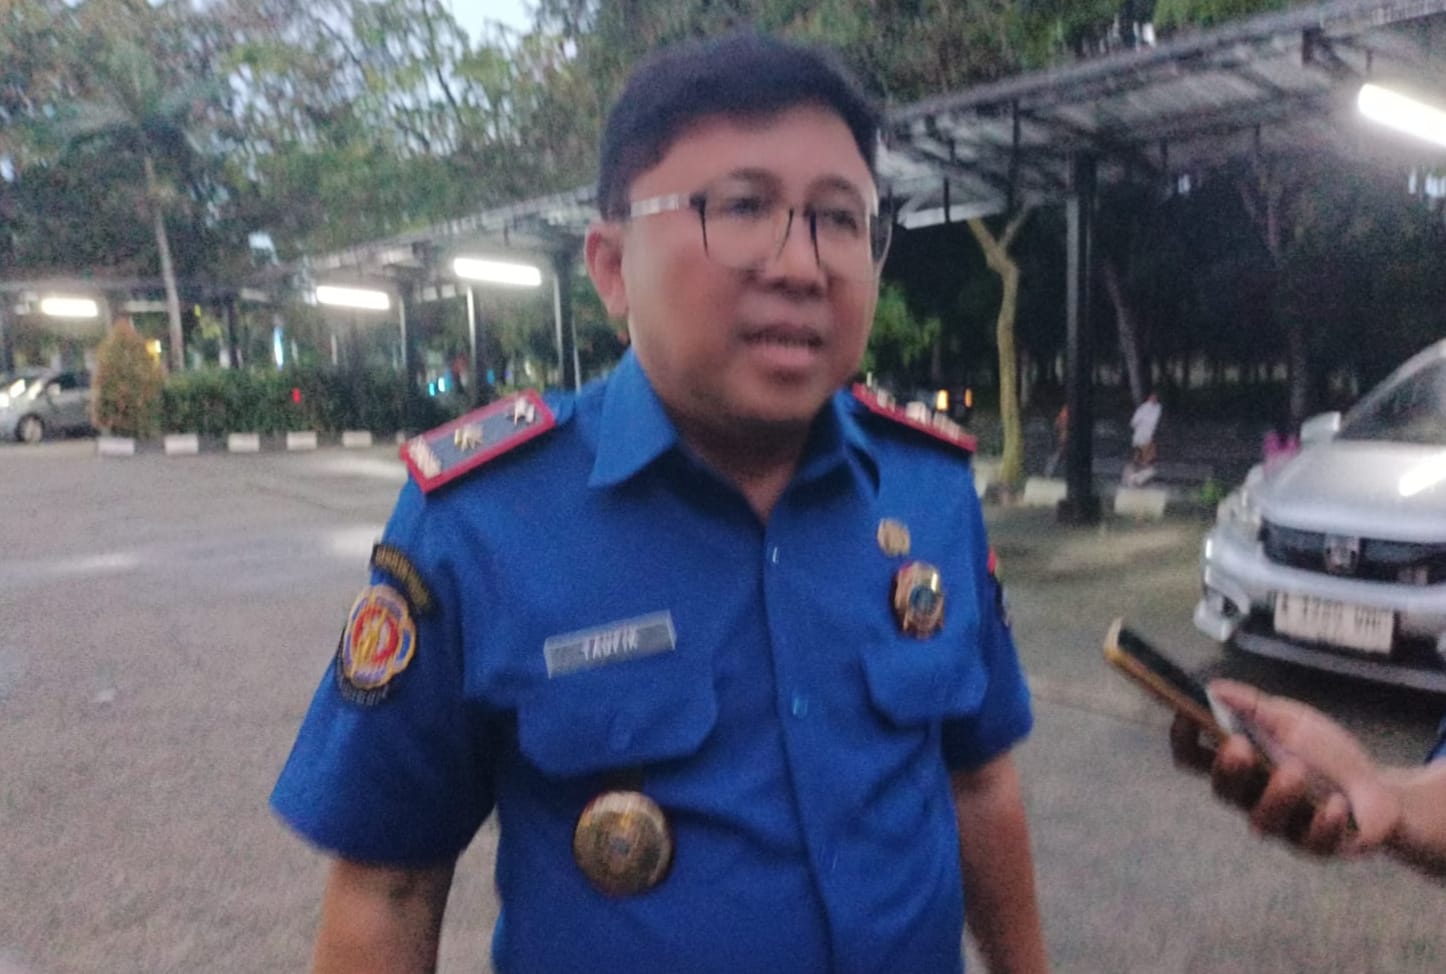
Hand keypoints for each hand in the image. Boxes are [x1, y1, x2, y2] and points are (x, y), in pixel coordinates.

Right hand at [1205, 681, 1400, 855]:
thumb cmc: (1326, 755)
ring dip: (1277, 794)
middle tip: (1240, 746)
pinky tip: (1337, 805)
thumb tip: (1214, 688)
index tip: (1186, 715)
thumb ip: (1254, 706)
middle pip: (1221, 790)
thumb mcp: (1292, 720)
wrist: (1380, 792)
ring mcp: (1281, 825)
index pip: (1193, 756)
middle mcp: (1250, 797)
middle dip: (1226, 768)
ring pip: (1261, 819)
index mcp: (1239, 764)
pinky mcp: (1314, 846)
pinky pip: (1310, 840)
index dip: (1183, 738)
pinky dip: (1323, 821)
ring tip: (1297, 772)